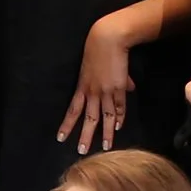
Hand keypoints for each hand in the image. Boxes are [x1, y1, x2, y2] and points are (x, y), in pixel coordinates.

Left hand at [59, 16, 136, 152]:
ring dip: (106, 132)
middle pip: (87, 118)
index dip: (67, 124)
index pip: (72, 110)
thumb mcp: (98, 67)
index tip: (60, 137)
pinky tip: (118, 127)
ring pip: (104, 116)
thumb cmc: (100, 51)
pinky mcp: (118, 87)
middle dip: (85, 135)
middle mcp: (91, 91)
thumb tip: (130, 88)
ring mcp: (105, 91)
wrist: (107, 39)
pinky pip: (118, 106)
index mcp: (82, 86)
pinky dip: (119, 117)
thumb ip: (113, 81)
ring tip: (107, 147)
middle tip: (82, 151)